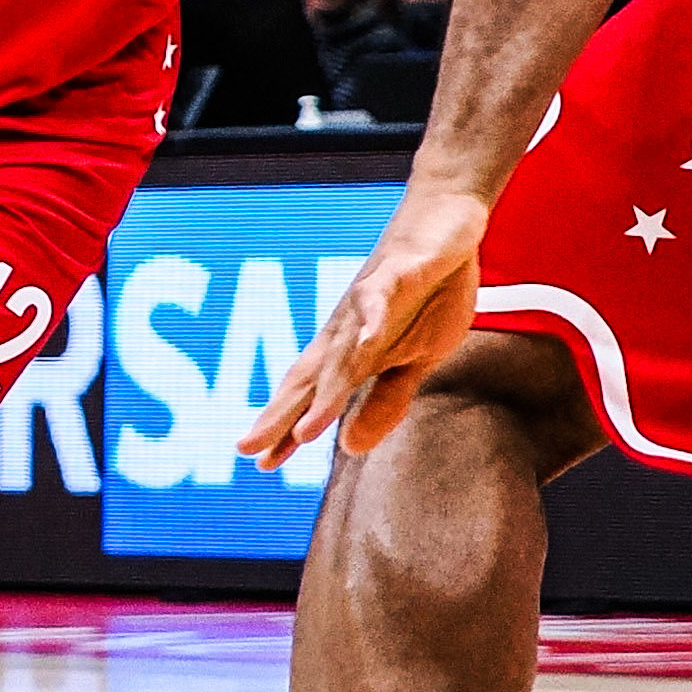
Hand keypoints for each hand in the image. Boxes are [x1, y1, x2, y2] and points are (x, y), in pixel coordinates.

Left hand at [236, 185, 491, 467]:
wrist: (444, 227)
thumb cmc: (424, 296)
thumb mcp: (414, 361)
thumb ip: (384, 401)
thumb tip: (348, 448)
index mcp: (350, 351)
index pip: (310, 396)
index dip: (286, 427)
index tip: (260, 464)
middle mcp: (347, 329)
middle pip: (309, 377)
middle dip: (280, 414)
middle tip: (247, 449)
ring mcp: (366, 302)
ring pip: (343, 351)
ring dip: (326, 391)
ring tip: (305, 430)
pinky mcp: (396, 274)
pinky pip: (379, 298)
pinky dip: (372, 319)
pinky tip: (367, 341)